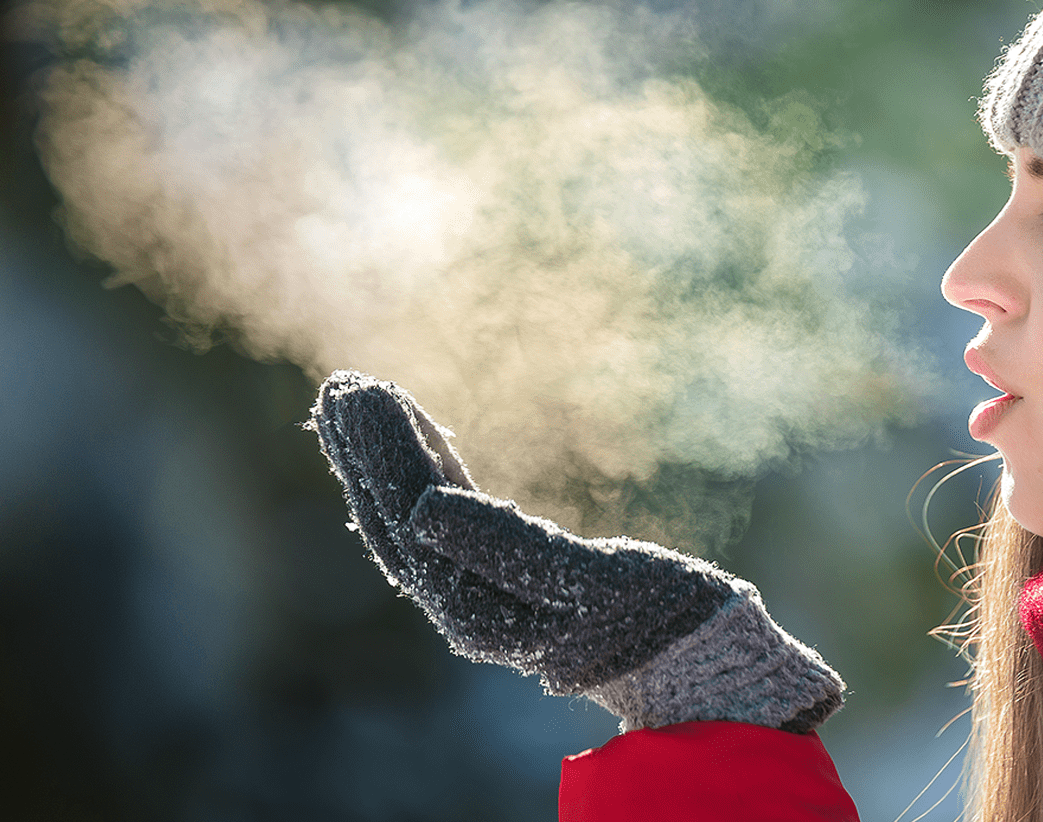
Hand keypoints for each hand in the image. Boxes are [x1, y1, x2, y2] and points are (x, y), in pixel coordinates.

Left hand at [310, 369, 843, 733]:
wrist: (700, 661)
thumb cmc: (659, 618)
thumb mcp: (593, 583)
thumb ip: (507, 549)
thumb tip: (419, 511)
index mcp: (479, 610)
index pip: (409, 517)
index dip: (381, 452)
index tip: (362, 389)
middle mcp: (466, 609)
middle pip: (396, 518)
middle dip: (367, 450)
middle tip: (342, 382)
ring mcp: (482, 596)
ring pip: (412, 518)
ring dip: (384, 459)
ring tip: (358, 399)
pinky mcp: (505, 580)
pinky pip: (447, 521)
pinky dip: (428, 472)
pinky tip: (420, 437)